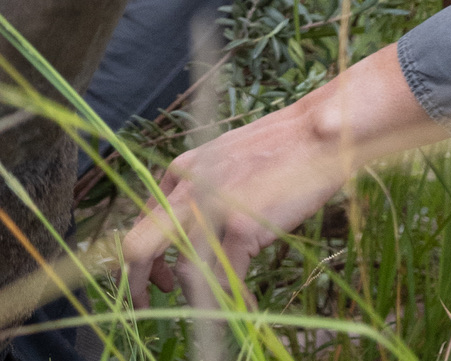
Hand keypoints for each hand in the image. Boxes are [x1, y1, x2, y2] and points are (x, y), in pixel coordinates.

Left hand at [121, 45, 444, 306]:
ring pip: (185, 269)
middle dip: (138, 282)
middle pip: (140, 246)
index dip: (144, 257)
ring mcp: (213, 210)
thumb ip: (200, 189)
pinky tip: (245, 308)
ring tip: (208, 314)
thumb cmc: (276, 150)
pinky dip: (233, 300)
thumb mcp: (222, 161)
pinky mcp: (243, 227)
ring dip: (194, 299)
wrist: (313, 136)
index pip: (142, 223)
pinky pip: (228, 278)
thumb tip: (192, 226)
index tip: (158, 277)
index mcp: (179, 173)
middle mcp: (186, 191)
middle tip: (149, 304)